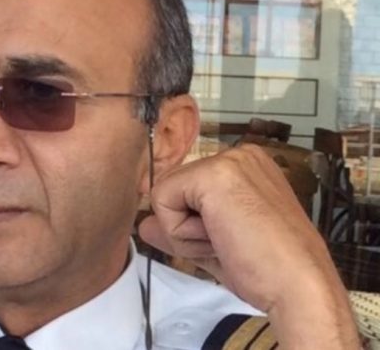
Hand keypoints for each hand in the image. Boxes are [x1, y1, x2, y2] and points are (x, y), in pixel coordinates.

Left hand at [138, 144, 358, 348]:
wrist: (297, 286)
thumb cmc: (268, 270)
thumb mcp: (213, 245)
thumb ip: (178, 230)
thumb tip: (144, 226)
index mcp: (244, 168)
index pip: (185, 189)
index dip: (192, 224)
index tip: (229, 240)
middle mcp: (238, 155)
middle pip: (172, 189)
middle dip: (186, 228)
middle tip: (228, 244)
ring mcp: (228, 161)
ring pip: (164, 195)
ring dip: (184, 232)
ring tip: (227, 241)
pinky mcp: (214, 174)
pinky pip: (161, 201)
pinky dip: (180, 231)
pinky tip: (218, 238)